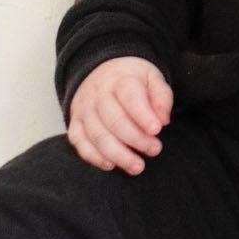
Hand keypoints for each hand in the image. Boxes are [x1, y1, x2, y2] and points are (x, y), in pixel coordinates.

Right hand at [68, 56, 173, 174]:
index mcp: (121, 79)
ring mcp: (84, 110)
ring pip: (97, 136)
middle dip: (136, 139)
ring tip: (137, 166)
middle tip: (155, 150)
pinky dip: (94, 157)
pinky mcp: (75, 124)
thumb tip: (163, 121)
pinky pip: (79, 143)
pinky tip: (111, 165)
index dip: (143, 115)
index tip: (157, 130)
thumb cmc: (132, 80)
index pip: (130, 97)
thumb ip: (161, 98)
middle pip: (114, 120)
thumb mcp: (152, 79)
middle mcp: (98, 94)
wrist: (102, 72)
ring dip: (118, 155)